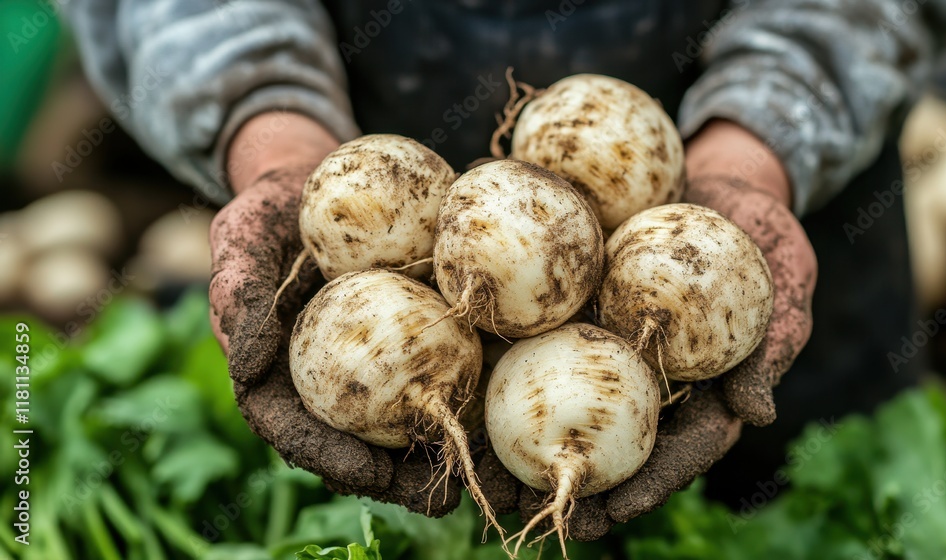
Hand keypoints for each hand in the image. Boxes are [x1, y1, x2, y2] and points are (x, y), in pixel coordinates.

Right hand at [208, 113, 463, 514]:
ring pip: (406, 418)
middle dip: (400, 478)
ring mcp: (376, 361)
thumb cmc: (270, 210)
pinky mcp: (416, 335)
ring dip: (446, 454)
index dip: (329, 459)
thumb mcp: (240, 240)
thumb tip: (243, 365)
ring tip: (487, 477)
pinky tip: (510, 407)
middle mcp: (331, 379)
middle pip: (359, 442)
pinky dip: (475, 393)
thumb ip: (237, 296)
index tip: (368, 476)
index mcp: (281, 373)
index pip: (295, 431)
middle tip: (442, 498)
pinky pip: (444, 366)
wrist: (322, 179)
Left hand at [508, 120, 816, 541]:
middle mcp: (644, 377)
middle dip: (565, 478)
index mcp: (697, 390)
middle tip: (525, 508)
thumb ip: (772, 350)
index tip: (612, 513)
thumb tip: (756, 415)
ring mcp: (606, 342)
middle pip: (606, 440)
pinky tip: (464, 385)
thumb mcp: (787, 288)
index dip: (645, 485)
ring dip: (519, 440)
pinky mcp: (574, 304)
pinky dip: (502, 363)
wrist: (719, 179)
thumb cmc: (765, 241)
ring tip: (480, 472)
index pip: (673, 451)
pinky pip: (537, 334)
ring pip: (562, 400)